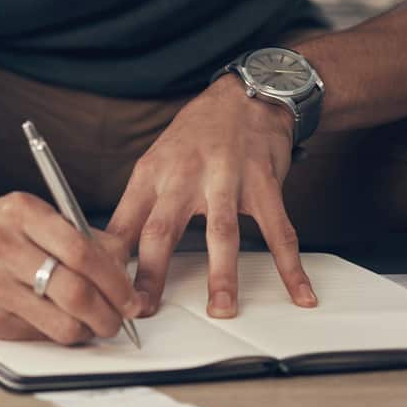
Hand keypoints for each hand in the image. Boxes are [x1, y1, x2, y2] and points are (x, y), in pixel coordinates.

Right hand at [0, 188, 138, 344]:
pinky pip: (36, 336)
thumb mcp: (30, 213)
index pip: (82, 251)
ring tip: (92, 324)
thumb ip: (77, 234)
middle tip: (119, 317)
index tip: (130, 295)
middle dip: (109, 313)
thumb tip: (122, 266)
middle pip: (75, 292)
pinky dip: (55, 332)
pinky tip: (55, 320)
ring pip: (60, 324)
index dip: (116, 280)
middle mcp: (2, 246)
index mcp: (21, 212)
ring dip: (88, 330)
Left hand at [105, 75, 317, 320]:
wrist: (244, 96)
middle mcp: (184, 175)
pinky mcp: (263, 183)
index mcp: (151, 174)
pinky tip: (300, 294)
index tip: (107, 292)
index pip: (124, 222)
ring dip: (222, 274)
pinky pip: (279, 230)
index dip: (113, 259)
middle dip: (152, 272)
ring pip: (221, 232)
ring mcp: (226, 178)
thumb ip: (137, 206)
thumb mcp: (155, 163)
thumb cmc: (194, 136)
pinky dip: (291, 265)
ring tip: (221, 310)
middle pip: (162, 228)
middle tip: (145, 308)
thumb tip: (111, 252)